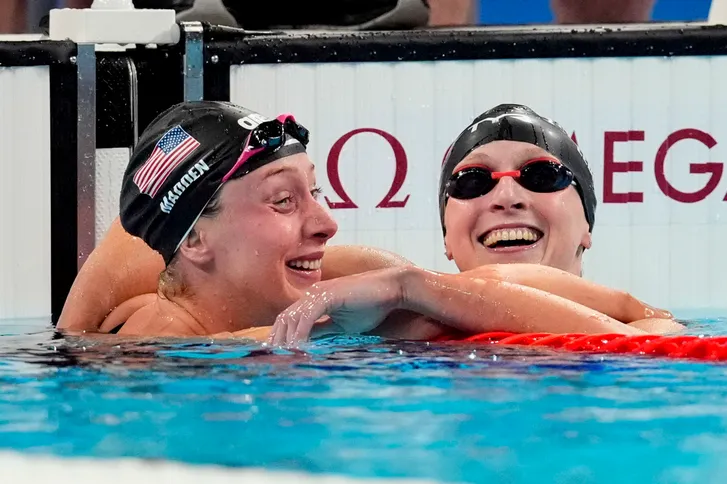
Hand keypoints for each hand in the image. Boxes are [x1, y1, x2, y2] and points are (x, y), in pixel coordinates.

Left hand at [269, 267, 409, 345]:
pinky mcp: (327, 295)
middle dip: (275, 340)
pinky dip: (300, 333)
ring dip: (286, 340)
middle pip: (284, 319)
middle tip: (271, 361)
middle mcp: (312, 295)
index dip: (279, 338)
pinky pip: (307, 317)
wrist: (392, 290)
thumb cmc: (371, 306)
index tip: (275, 357)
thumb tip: (306, 344)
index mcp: (314, 301)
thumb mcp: (342, 326)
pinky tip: (297, 347)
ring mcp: (318, 293)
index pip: (288, 320)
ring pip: (292, 318)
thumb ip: (323, 332)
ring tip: (282, 359)